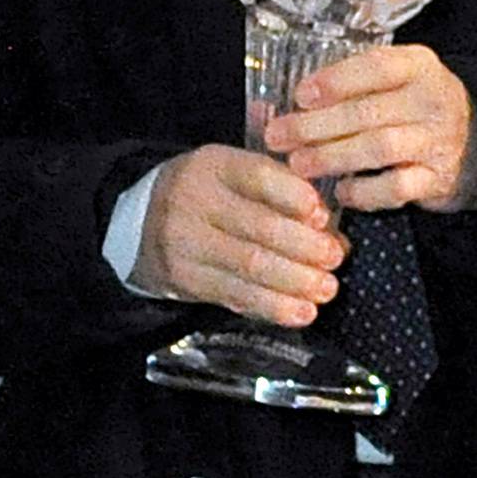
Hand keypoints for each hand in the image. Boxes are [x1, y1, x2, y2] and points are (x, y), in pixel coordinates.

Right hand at [130, 144, 345, 326]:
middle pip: (258, 227)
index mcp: (213, 165)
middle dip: (305, 247)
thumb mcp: (232, 175)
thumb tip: (331, 229)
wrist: (142, 221)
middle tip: (335, 258)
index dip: (295, 198)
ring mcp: (185, 242)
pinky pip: (235, 296)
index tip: (323, 216)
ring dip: (295, 281)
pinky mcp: (185, 279)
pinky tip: (301, 311)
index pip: (257, 176)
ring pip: (249, 266)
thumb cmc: (207, 194)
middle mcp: (194, 200)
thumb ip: (279, 193)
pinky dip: (273, 307)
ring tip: (326, 289)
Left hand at [265, 43, 474, 212]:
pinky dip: (365, 191)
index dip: (336, 81)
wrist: (475, 142)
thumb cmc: (413, 105)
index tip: (301, 96)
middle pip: (368, 112)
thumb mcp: (391, 82)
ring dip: (333, 156)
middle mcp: (431, 99)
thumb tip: (278, 106)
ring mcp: (437, 140)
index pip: (376, 66)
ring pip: (379, 148)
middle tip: (279, 136)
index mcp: (417, 65)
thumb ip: (345, 86)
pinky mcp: (438, 179)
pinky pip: (397, 188)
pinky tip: (341, 191)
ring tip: (299, 163)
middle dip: (317, 126)